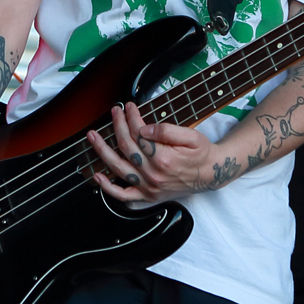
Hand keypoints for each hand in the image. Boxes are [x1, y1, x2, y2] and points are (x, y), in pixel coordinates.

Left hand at [87, 101, 230, 199]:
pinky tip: (97, 176)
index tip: (129, 106)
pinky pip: (123, 196)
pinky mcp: (147, 196)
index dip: (132, 117)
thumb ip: (168, 130)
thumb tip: (145, 128)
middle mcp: (153, 175)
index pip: (139, 134)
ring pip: (118, 168)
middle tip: (114, 112)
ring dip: (102, 150)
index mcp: (164, 158)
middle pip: (127, 147)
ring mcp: (149, 187)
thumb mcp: (191, 136)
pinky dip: (108, 188)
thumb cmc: (201, 153)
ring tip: (93, 136)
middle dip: (118, 125)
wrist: (211, 174)